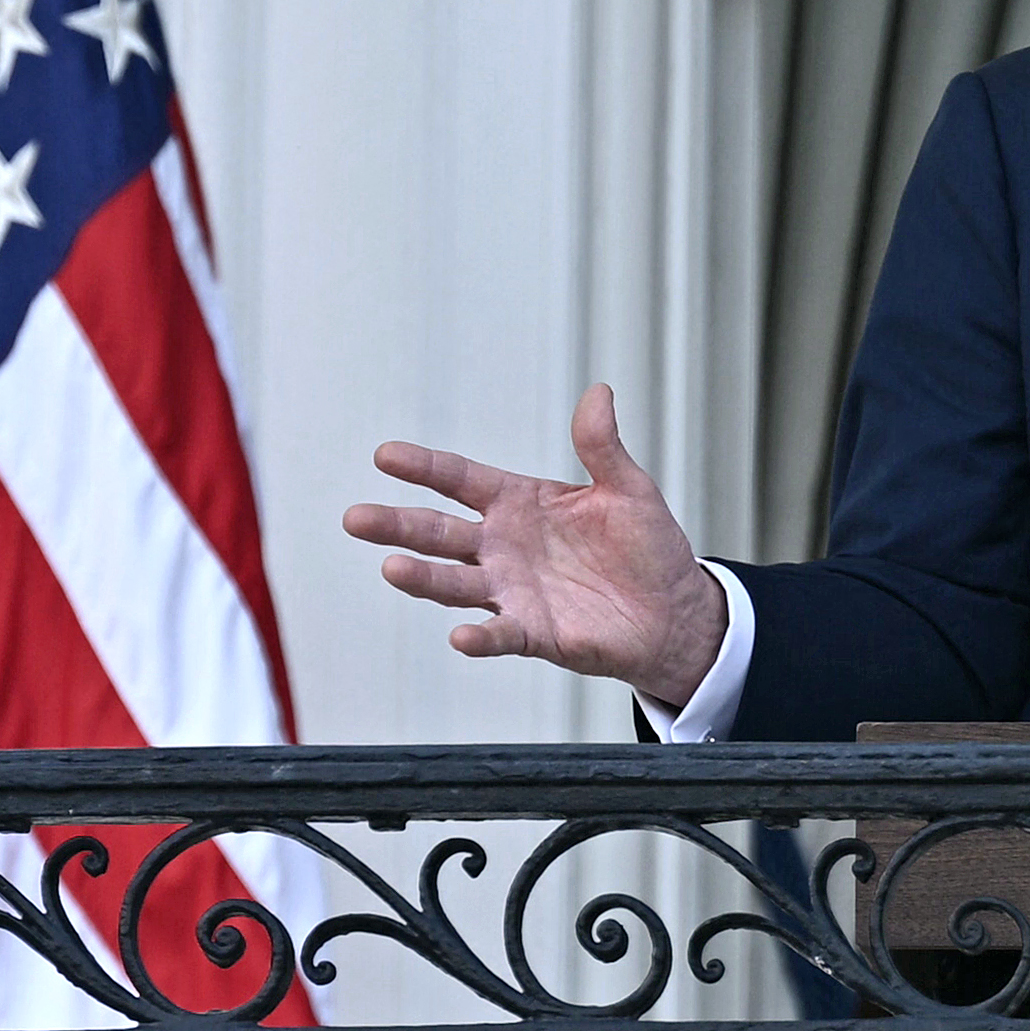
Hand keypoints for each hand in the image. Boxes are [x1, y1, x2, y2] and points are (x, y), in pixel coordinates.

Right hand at [339, 385, 728, 704]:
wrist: (673, 610)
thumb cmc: (646, 546)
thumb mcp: (628, 488)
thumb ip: (602, 446)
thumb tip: (599, 392)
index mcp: (519, 503)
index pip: (460, 480)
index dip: (424, 467)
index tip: (384, 455)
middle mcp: (503, 546)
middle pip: (440, 533)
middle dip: (398, 525)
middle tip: (356, 518)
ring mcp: (512, 591)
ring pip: (455, 583)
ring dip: (424, 577)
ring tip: (393, 567)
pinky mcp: (533, 632)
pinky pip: (500, 634)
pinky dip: (480, 637)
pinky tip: (460, 636)